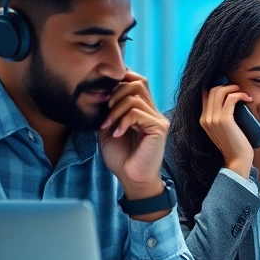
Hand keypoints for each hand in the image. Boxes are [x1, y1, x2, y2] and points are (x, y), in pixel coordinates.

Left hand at [99, 72, 170, 203]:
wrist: (132, 179)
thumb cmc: (121, 158)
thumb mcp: (109, 129)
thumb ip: (108, 111)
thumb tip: (101, 92)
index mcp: (143, 110)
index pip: (136, 81)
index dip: (120, 80)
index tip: (102, 94)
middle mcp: (153, 111)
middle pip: (139, 81)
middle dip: (116, 91)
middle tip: (105, 108)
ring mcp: (157, 119)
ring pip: (135, 96)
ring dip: (115, 109)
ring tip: (107, 125)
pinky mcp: (159, 128)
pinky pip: (137, 112)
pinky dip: (122, 121)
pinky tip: (117, 134)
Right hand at [200, 82, 255, 178]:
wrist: (238, 160)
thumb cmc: (235, 144)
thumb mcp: (224, 129)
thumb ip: (222, 117)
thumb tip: (232, 101)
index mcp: (203, 120)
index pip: (206, 94)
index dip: (218, 87)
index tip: (231, 89)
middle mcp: (205, 118)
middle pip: (212, 90)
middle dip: (227, 86)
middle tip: (239, 90)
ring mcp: (213, 119)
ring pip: (220, 92)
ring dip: (234, 88)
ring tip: (244, 94)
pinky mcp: (224, 120)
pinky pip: (231, 98)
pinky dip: (240, 94)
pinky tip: (247, 98)